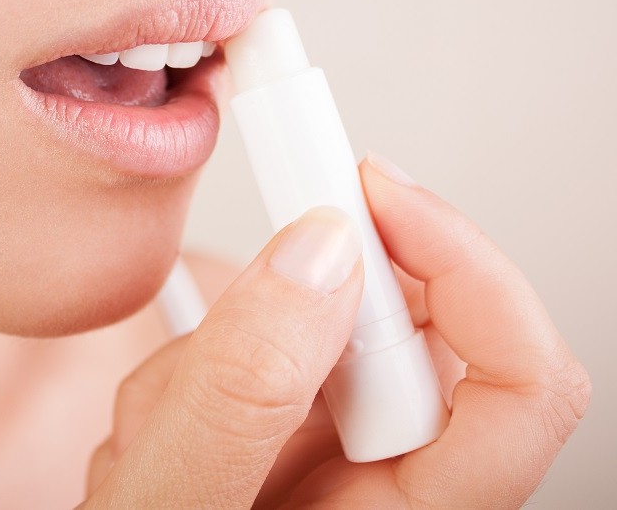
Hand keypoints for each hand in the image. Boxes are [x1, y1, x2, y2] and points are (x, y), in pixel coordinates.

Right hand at [82, 154, 590, 507]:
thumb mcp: (171, 500)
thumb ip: (240, 393)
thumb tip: (317, 256)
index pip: (518, 386)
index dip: (464, 268)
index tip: (371, 195)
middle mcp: (388, 483)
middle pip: (414, 329)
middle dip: (297, 307)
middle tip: (222, 324)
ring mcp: (338, 452)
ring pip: (326, 322)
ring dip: (222, 343)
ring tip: (155, 424)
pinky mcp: (288, 425)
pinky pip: (267, 337)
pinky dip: (197, 358)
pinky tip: (158, 421)